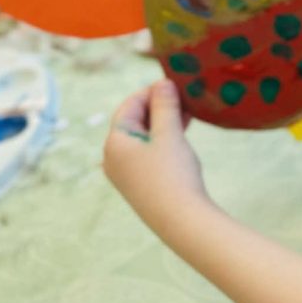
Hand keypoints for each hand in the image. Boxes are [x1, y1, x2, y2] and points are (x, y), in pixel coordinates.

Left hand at [103, 81, 208, 233]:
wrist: (181, 220)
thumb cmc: (173, 173)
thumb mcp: (170, 134)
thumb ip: (164, 107)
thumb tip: (162, 83)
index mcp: (114, 143)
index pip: (128, 106)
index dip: (150, 91)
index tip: (174, 82)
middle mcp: (113, 157)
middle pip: (134, 121)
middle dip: (158, 106)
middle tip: (184, 96)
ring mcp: (126, 173)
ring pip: (143, 137)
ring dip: (163, 122)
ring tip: (188, 112)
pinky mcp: (140, 183)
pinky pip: (148, 152)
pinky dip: (163, 139)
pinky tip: (183, 134)